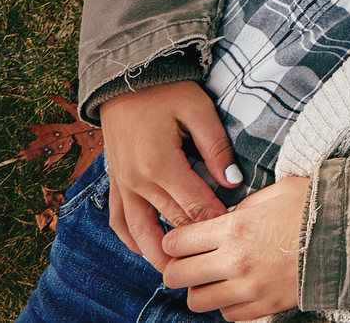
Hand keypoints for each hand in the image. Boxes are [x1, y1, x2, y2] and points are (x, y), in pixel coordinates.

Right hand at [99, 80, 242, 271]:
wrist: (126, 78)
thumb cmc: (167, 90)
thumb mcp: (198, 109)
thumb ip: (216, 146)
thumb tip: (233, 181)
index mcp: (161, 163)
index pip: (194, 205)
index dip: (216, 221)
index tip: (235, 232)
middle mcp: (138, 180)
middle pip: (171, 219)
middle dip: (194, 238)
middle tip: (216, 255)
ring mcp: (122, 183)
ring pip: (139, 229)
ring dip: (157, 252)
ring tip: (175, 271)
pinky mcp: (114, 181)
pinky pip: (117, 218)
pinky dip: (129, 237)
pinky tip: (143, 249)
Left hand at [161, 174, 308, 320]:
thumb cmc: (315, 207)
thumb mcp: (278, 191)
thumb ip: (244, 207)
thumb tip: (226, 219)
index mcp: (233, 228)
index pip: (176, 242)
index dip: (174, 241)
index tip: (182, 241)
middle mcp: (234, 261)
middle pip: (177, 275)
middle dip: (179, 267)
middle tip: (192, 261)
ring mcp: (248, 288)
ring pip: (197, 300)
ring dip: (202, 289)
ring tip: (217, 278)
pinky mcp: (264, 306)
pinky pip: (227, 315)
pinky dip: (228, 304)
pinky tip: (241, 289)